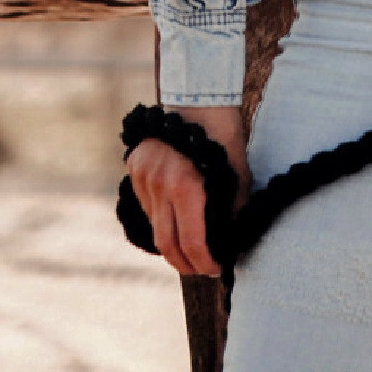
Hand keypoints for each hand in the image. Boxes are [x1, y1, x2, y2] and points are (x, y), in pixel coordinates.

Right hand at [124, 103, 249, 279]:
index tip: (215, 269)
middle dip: (184, 263)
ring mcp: (143, 177)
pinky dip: (160, 219)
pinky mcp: (135, 169)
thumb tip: (233, 240)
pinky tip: (173, 225)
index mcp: (186, 186)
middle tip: (199, 271)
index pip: (192, 241)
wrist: (197, 100)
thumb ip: (233, 209)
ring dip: (170, 243)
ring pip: (154, 224)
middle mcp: (160, 184)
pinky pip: (147, 205)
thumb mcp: (235, 175)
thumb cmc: (223, 137)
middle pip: (166, 242)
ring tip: (188, 252)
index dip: (204, 261)